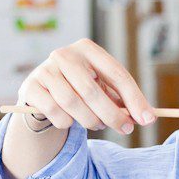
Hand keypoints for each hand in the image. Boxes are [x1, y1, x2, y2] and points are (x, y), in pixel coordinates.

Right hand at [17, 38, 154, 134]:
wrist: (42, 95)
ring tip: (95, 124)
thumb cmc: (79, 91)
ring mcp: (45, 69)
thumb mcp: (102, 89)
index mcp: (87, 49)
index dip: (134, 98)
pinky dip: (67, 123)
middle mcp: (64, 54)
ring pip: (73, 104)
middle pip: (93, 90)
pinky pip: (55, 113)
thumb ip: (121, 101)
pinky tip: (69, 120)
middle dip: (112, 115)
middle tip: (125, 129)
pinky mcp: (31, 87)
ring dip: (89, 121)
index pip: (116, 73)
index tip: (148, 119)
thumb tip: (146, 117)